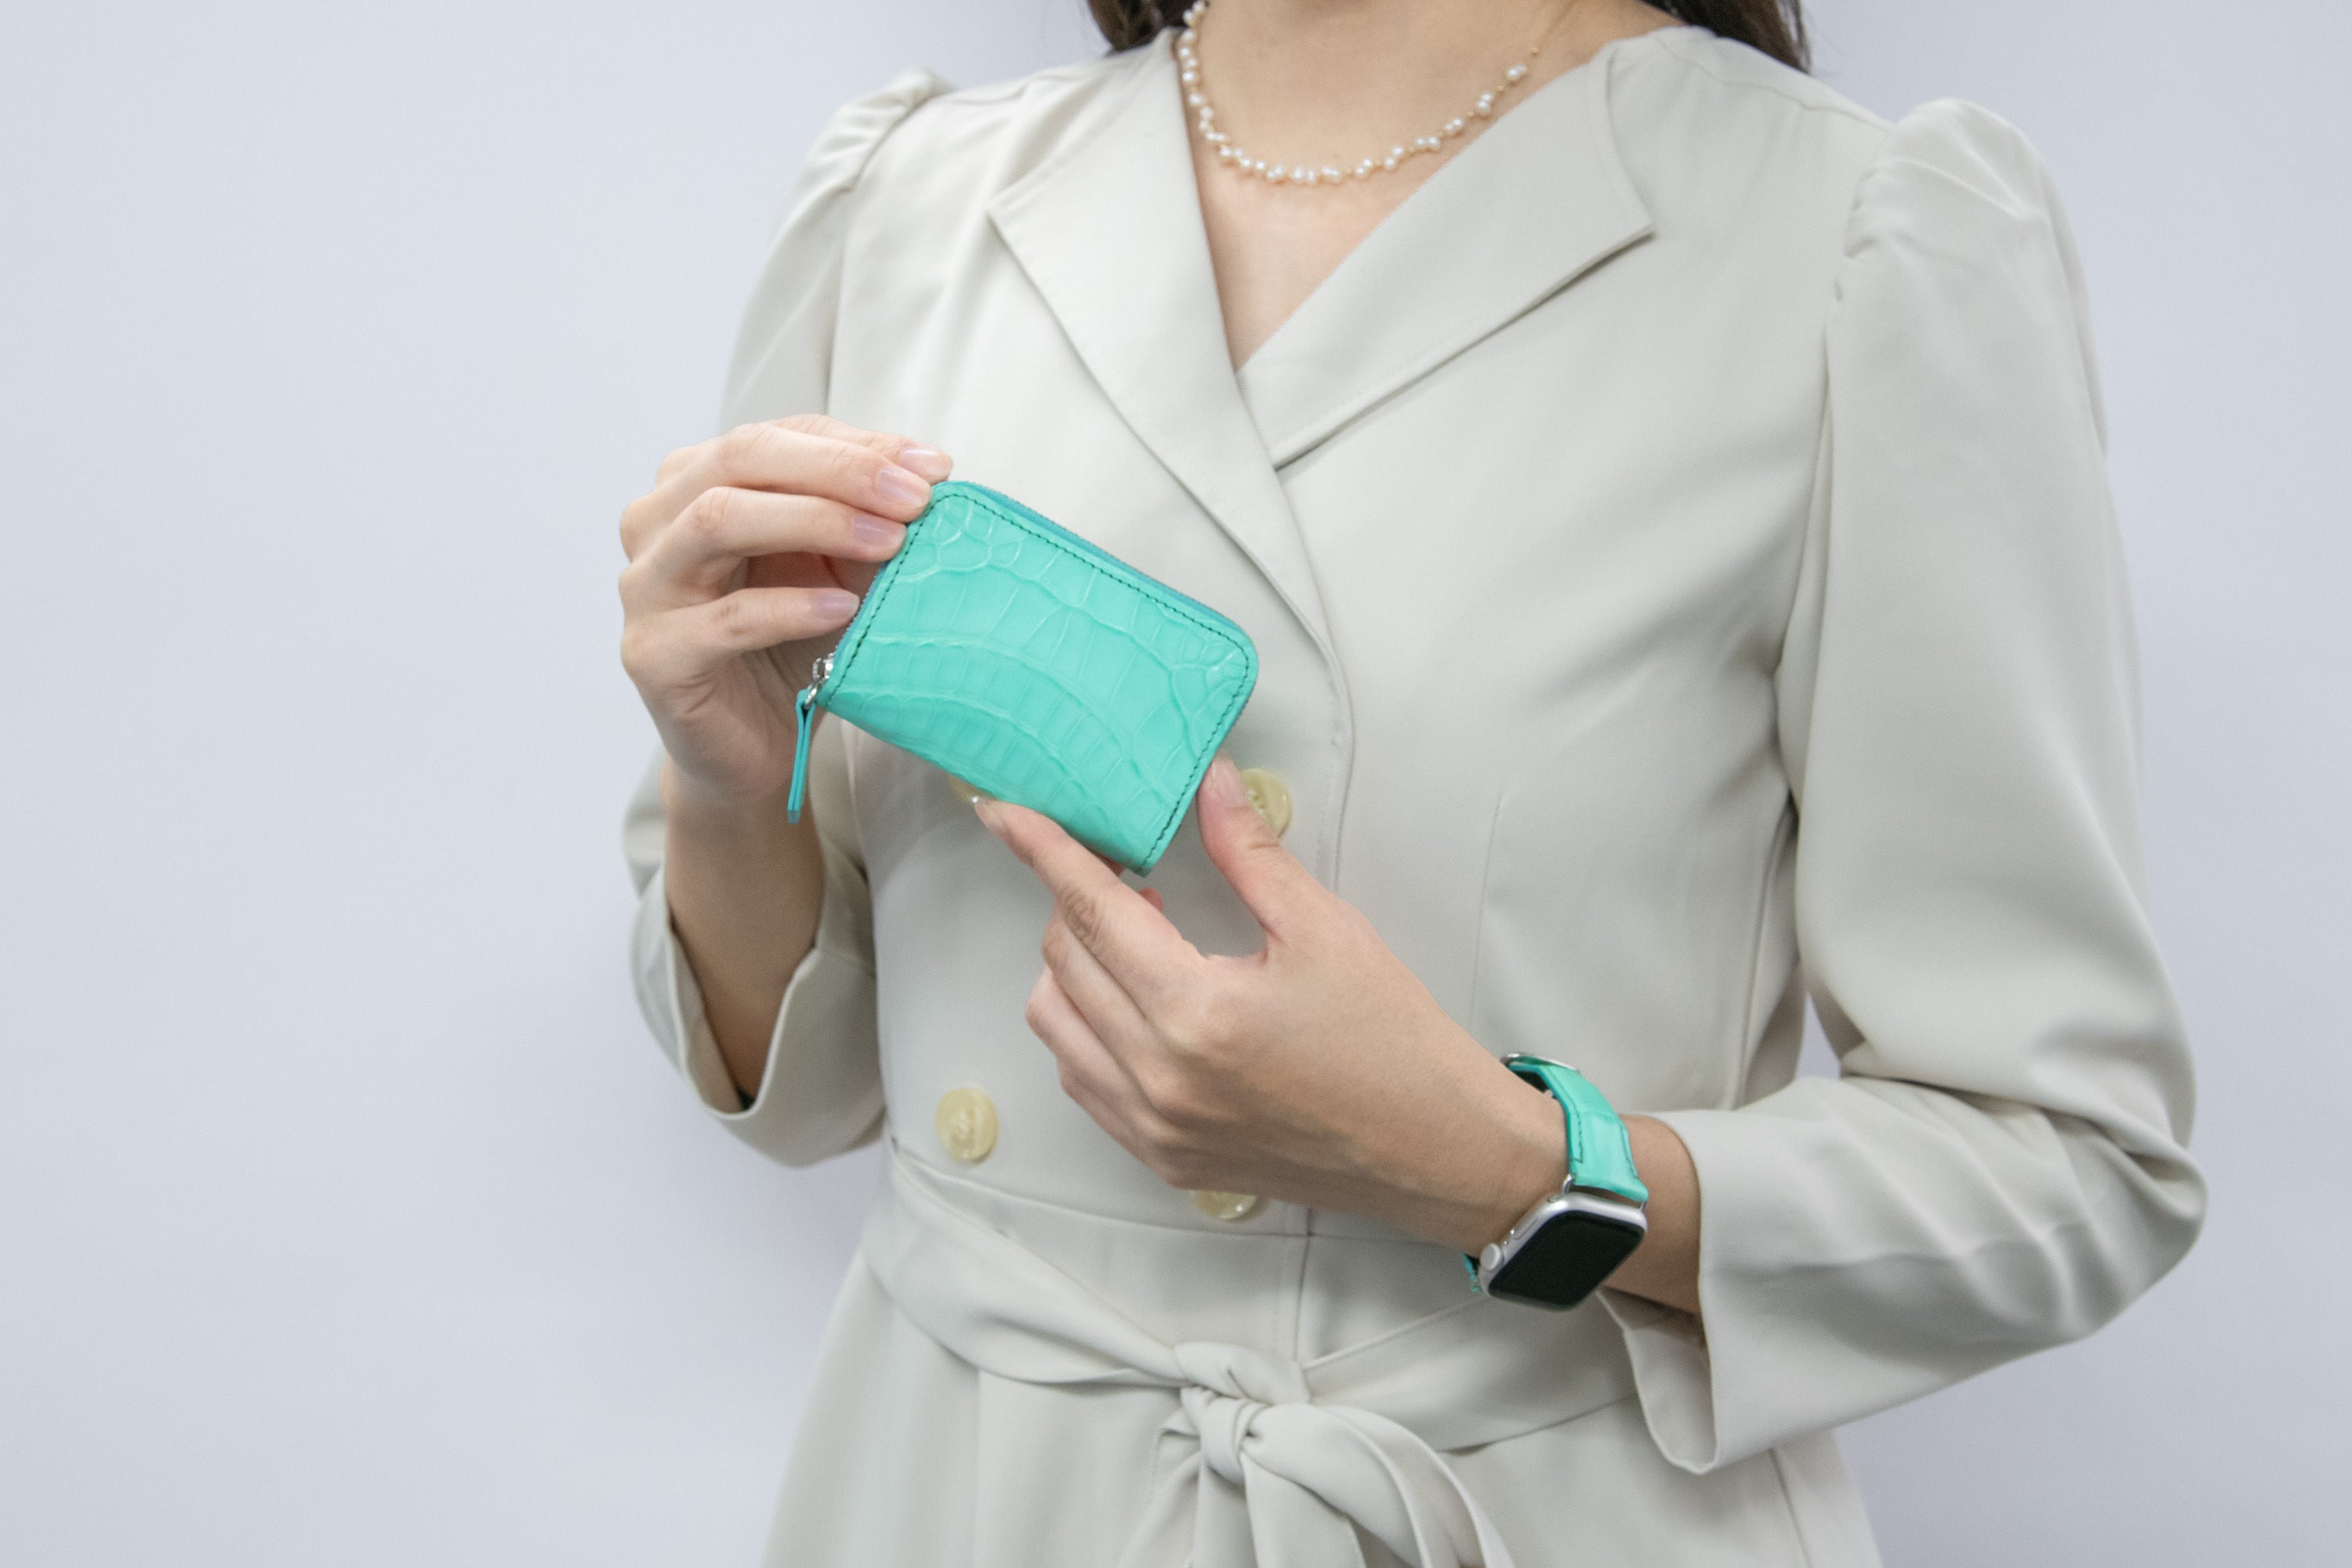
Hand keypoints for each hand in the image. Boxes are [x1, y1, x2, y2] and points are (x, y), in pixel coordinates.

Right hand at [618, 414, 951, 807]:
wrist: (751, 748)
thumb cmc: (791, 646)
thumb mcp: (834, 567)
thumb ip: (865, 517)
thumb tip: (930, 474)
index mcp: (693, 482)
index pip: (776, 436)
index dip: (856, 446)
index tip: (934, 470)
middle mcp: (656, 521)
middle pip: (739, 458)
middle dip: (838, 472)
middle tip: (914, 500)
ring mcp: (646, 586)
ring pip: (718, 520)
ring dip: (814, 522)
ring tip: (888, 543)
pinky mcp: (653, 654)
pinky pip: (724, 618)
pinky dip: (791, 607)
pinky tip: (845, 609)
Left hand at [976, 758, 1577, 1255]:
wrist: (1434, 1151)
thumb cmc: (1393, 1040)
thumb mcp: (1326, 929)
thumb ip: (1250, 853)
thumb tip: (1210, 780)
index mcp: (1197, 1012)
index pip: (1091, 910)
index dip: (1043, 850)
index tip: (1003, 811)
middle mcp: (1158, 1076)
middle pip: (1064, 961)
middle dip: (1077, 902)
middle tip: (1131, 876)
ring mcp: (1154, 1126)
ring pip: (1056, 1023)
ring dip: (1075, 968)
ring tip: (1144, 943)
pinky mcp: (1162, 1158)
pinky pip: (1083, 1080)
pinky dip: (1088, 1029)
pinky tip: (1140, 1005)